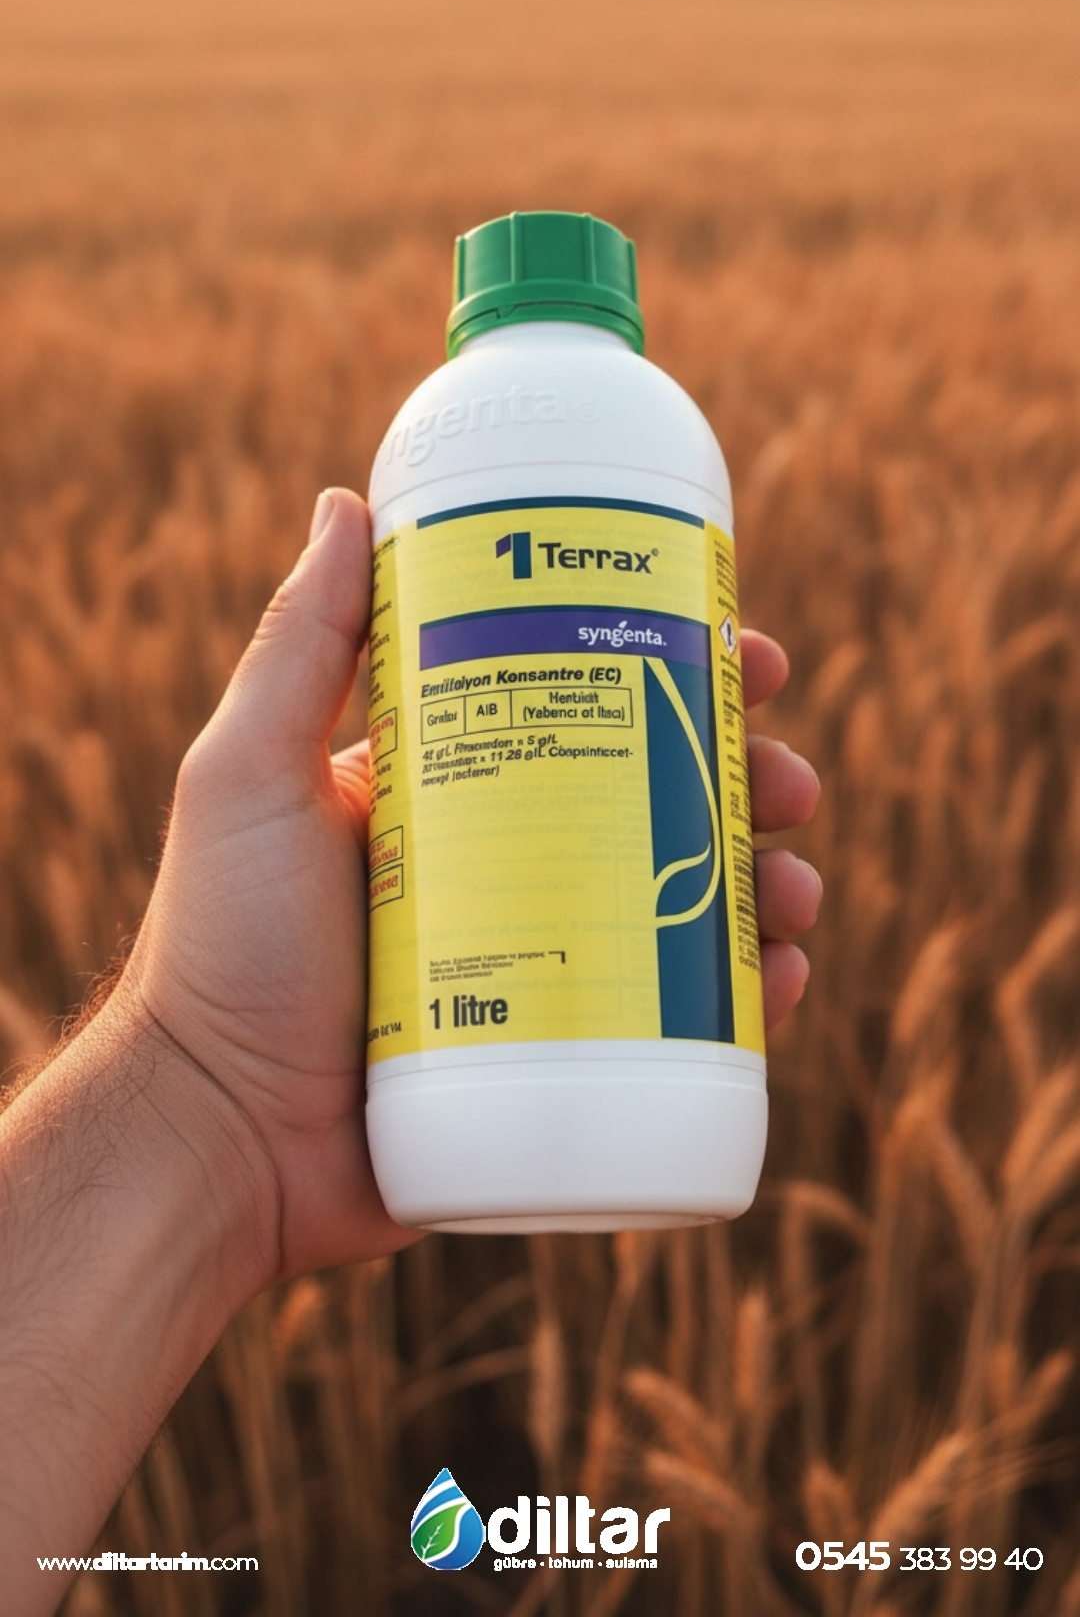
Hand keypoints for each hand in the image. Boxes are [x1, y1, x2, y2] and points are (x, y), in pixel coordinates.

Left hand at [125, 490, 820, 1287]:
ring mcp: (543, 969)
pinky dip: (750, 996)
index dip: (675, 670)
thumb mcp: (249, 774)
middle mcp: (506, 870)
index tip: (744, 648)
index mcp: (451, 790)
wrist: (213, 1137)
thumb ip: (298, 646)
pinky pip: (683, 1022)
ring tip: (796, 886)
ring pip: (689, 906)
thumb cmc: (217, 948)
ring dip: (769, 881)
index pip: (584, 702)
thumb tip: (347, 502)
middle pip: (659, 800)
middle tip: (789, 777)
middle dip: (744, 776)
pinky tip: (790, 977)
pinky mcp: (563, 1061)